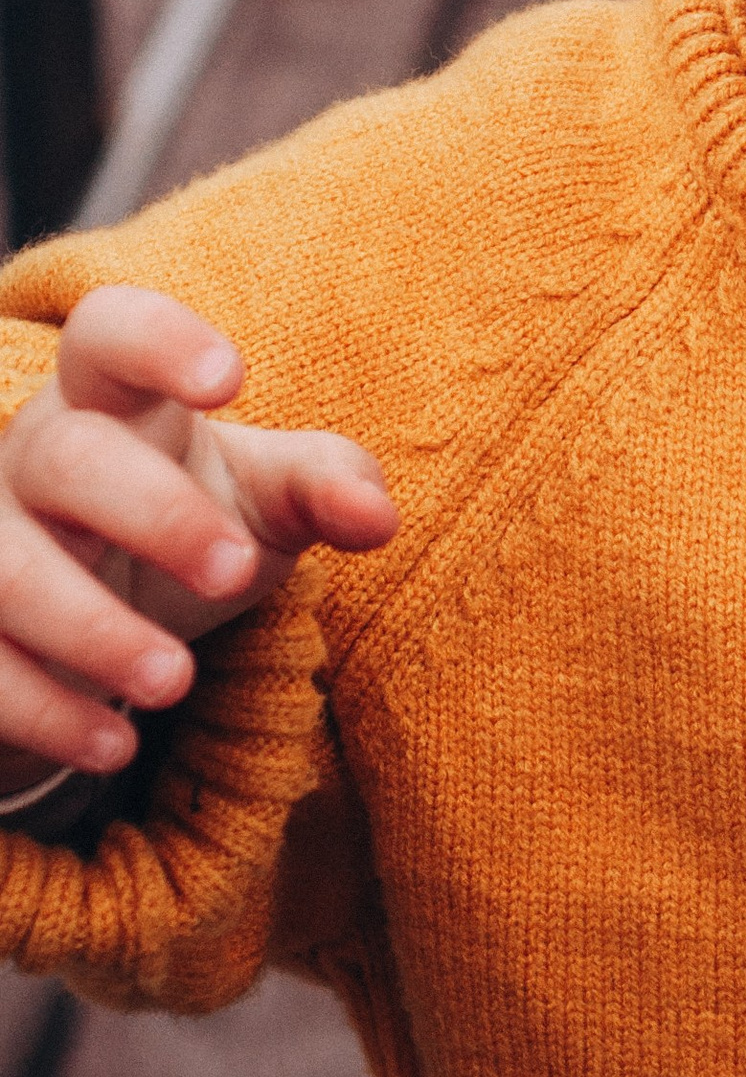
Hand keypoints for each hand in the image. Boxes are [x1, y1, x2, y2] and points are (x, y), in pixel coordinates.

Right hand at [0, 286, 395, 798]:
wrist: (100, 615)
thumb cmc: (195, 522)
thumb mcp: (266, 499)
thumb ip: (327, 489)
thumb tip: (377, 518)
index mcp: (113, 399)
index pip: (111, 331)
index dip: (159, 341)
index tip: (231, 379)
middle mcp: (34, 456)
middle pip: (66, 456)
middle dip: (152, 514)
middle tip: (233, 575)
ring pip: (4, 570)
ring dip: (90, 630)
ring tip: (175, 685)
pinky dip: (45, 711)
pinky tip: (115, 746)